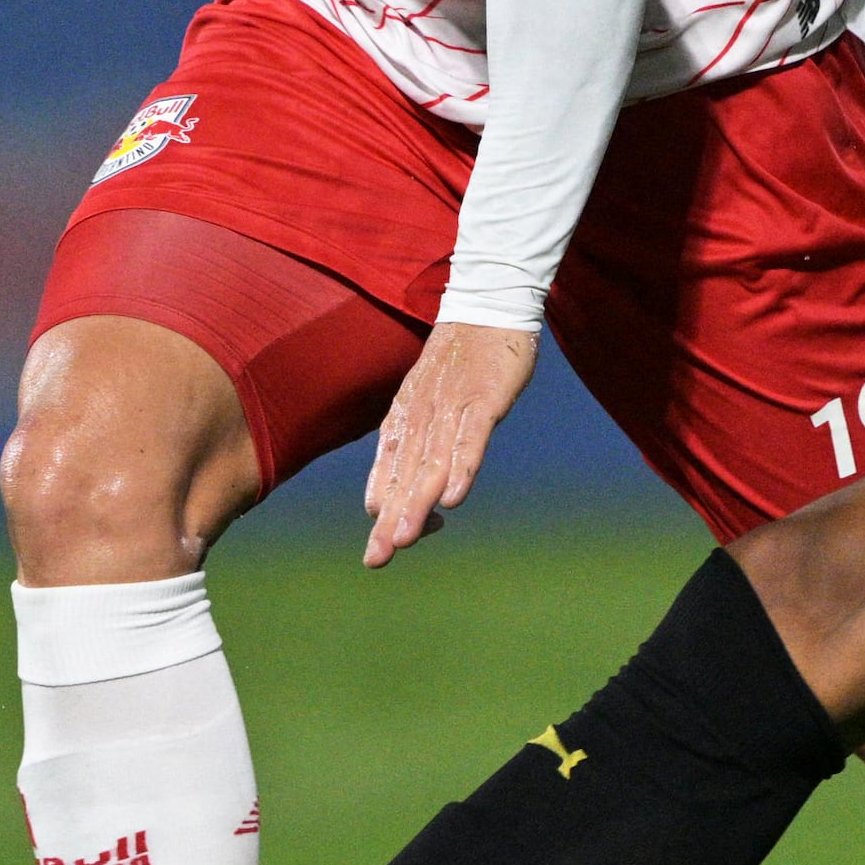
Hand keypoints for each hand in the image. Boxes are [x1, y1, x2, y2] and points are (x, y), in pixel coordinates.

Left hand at [363, 319, 540, 564]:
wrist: (487, 306)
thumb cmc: (459, 362)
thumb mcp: (427, 403)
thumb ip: (410, 447)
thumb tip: (386, 499)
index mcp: (406, 420)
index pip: (390, 474)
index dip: (387, 511)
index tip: (382, 548)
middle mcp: (422, 417)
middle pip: (405, 477)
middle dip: (392, 519)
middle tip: (377, 558)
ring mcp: (453, 408)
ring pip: (432, 464)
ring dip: (417, 502)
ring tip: (406, 538)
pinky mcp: (485, 399)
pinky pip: (471, 439)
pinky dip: (462, 468)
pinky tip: (454, 497)